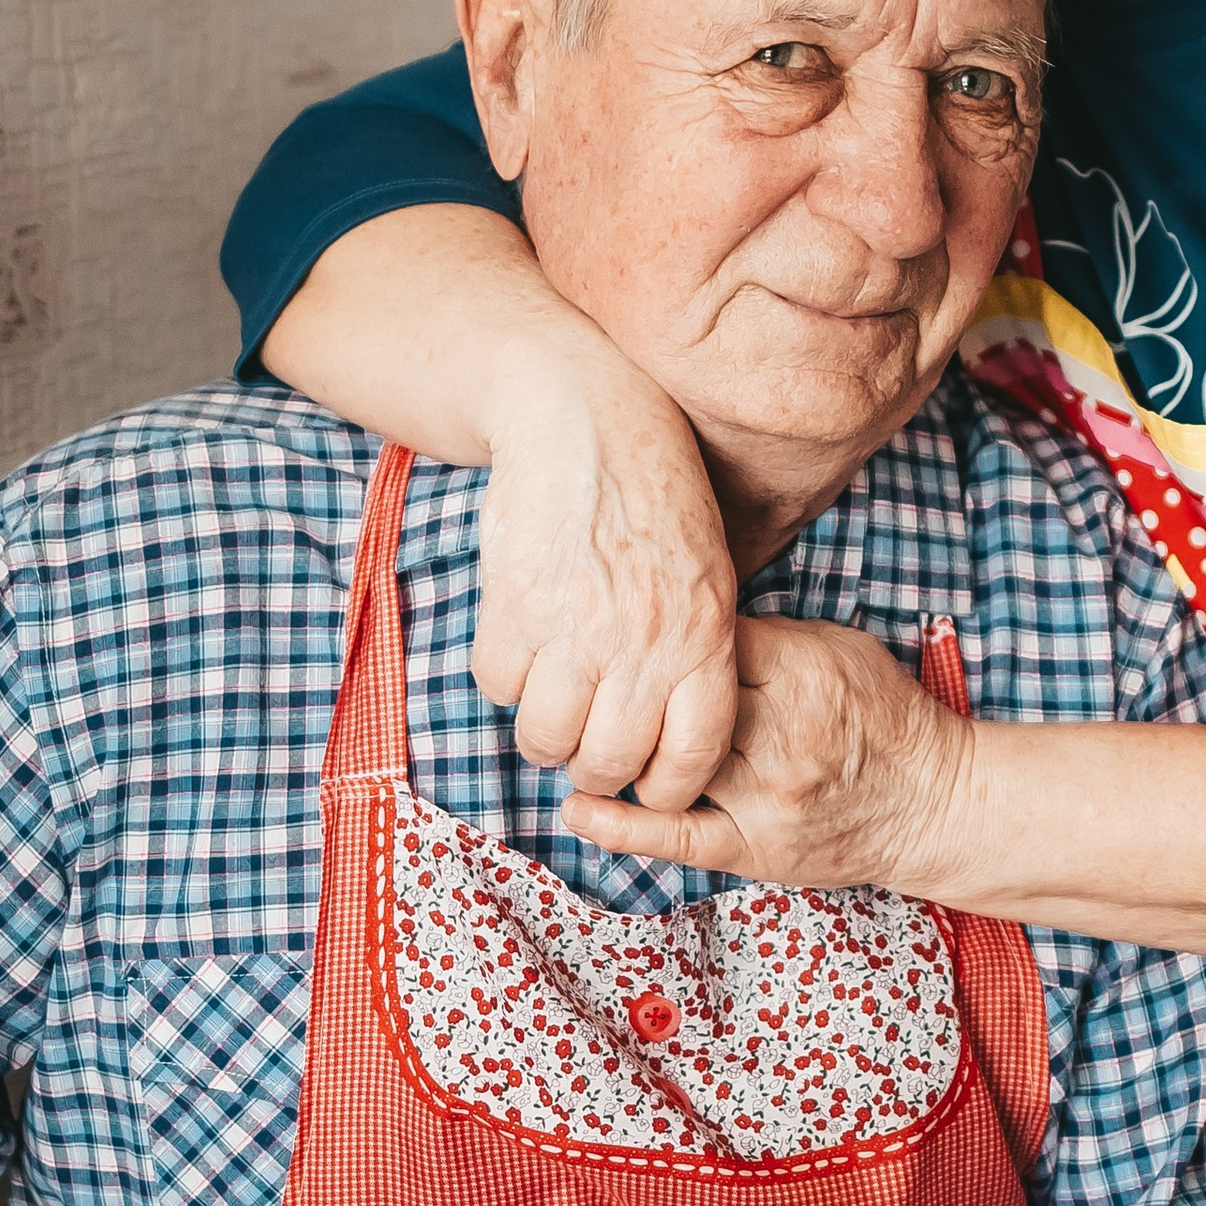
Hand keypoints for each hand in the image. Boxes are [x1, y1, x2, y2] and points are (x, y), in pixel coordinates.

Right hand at [473, 358, 738, 810]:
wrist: (586, 416)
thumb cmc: (655, 496)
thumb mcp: (707, 574)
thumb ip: (696, 652)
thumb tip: (671, 735)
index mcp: (703, 636)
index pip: (692, 756)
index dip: (666, 790)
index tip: (648, 786)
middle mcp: (643, 642)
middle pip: (611, 761)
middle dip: (594, 771)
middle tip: (586, 752)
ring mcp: (576, 627)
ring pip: (546, 738)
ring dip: (543, 737)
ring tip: (550, 712)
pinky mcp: (514, 604)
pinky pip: (498, 685)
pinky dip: (504, 682)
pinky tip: (521, 653)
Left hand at [559, 617, 970, 892]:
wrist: (932, 805)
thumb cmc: (882, 718)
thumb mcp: (838, 647)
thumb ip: (767, 634)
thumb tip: (686, 617)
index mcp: (801, 671)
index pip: (703, 639)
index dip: (664, 632)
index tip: (638, 625)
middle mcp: (780, 734)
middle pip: (676, 700)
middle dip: (631, 687)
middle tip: (593, 674)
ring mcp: (764, 796)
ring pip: (667, 765)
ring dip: (617, 748)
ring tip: (572, 732)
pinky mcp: (755, 847)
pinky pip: (678, 837)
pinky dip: (622, 827)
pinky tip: (576, 809)